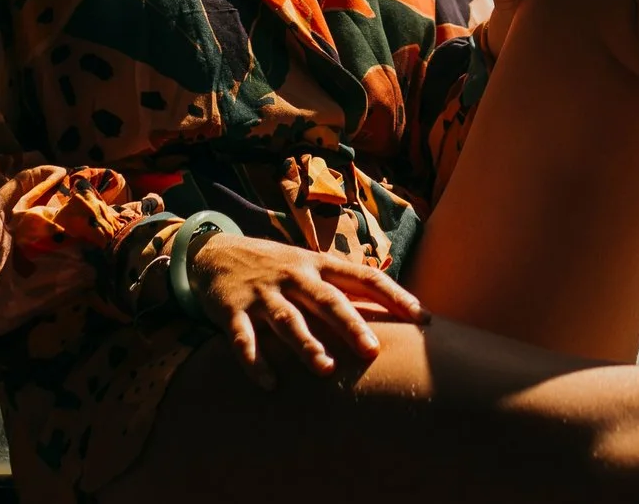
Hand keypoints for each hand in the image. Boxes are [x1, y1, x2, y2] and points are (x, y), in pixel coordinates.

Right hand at [185, 233, 424, 388]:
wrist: (215, 253)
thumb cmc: (276, 266)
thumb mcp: (310, 265)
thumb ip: (343, 285)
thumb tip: (390, 309)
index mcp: (319, 264)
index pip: (364, 277)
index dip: (395, 296)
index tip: (422, 318)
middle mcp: (294, 276)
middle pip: (327, 300)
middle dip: (351, 324)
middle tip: (372, 351)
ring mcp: (263, 293)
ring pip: (288, 320)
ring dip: (306, 345)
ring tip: (326, 369)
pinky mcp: (233, 311)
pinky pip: (244, 339)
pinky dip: (255, 362)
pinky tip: (269, 384)